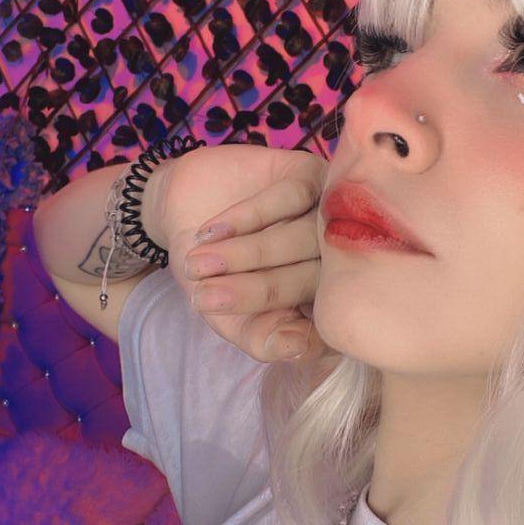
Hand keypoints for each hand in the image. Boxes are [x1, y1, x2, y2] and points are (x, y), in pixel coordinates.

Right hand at [151, 145, 329, 363]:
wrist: (185, 208)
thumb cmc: (213, 270)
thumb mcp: (227, 315)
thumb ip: (262, 338)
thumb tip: (295, 349)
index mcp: (328, 300)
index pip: (326, 326)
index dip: (286, 333)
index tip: (251, 337)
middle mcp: (338, 258)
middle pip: (310, 279)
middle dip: (252, 291)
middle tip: (204, 296)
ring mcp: (330, 215)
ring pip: (300, 238)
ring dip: (244, 254)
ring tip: (199, 264)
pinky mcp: (313, 175)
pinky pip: (291, 197)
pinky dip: (245, 218)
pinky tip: (212, 232)